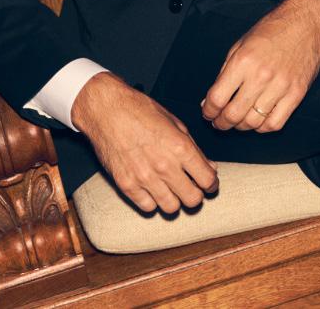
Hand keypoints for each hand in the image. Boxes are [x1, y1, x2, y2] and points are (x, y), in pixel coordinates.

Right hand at [72, 72, 217, 213]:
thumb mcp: (175, 123)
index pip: (207, 179)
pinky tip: (153, 189)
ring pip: (171, 208)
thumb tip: (209, 167)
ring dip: (175, 200)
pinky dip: (153, 201)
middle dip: (196, 195)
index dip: (211, 183)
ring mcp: (144, 178)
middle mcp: (164, 166)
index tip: (209, 183)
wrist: (107, 110)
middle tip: (192, 187)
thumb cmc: (142, 111)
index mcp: (180, 147)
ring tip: (172, 189)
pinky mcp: (126, 185)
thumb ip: (193, 148)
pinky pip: (147, 207)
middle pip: (192, 200)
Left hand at [201, 0, 319, 134]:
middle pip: (233, 114)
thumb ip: (225, 72)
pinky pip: (275, 123)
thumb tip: (210, 99)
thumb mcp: (241, 44)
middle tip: (219, 122)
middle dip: (221, 123)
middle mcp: (261, 76)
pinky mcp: (297, 94)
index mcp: (244, 61)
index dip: (208, 110)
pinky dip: (263, 127)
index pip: (217, 98)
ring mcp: (281, 86)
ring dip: (241, 126)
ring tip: (237, 121)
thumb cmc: (273, 30)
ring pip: (253, 122)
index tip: (207, 112)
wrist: (307, 22)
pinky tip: (258, 119)